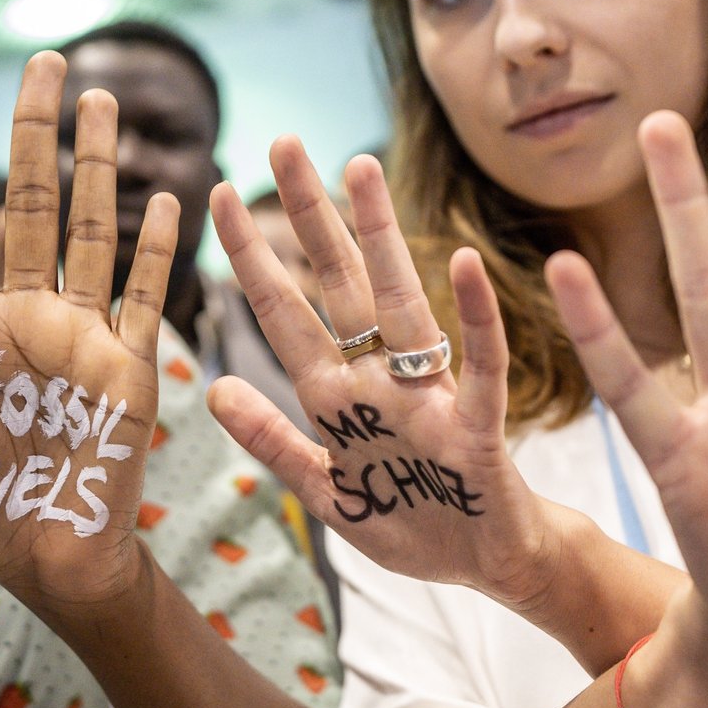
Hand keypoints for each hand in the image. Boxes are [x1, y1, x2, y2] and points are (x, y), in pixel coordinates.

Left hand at [0, 51, 176, 619]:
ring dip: (95, 166)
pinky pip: (141, 293)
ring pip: (88, 229)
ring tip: (100, 99)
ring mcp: (82, 333)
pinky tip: (162, 195)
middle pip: (29, 203)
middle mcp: (27, 314)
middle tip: (46, 63)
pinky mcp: (129, 364)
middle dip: (35, 133)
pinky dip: (152, 246)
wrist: (54, 564)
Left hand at [207, 137, 570, 608]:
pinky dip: (475, 318)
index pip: (285, 314)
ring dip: (381, 240)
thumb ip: (274, 443)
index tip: (220, 195)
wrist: (492, 568)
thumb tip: (215, 388)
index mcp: (338, 400)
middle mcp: (380, 383)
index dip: (252, 257)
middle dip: (311, 217)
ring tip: (362, 169)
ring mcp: (430, 400)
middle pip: (338, 286)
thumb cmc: (415, 523)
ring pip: (401, 305)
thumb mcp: (328, 492)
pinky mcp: (477, 431)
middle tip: (283, 140)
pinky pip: (478, 368)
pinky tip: (461, 264)